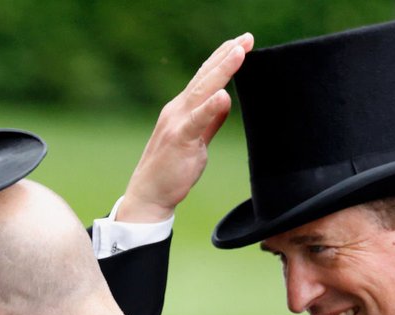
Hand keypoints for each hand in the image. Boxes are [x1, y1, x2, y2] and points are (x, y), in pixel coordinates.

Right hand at [118, 32, 253, 223]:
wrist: (148, 196)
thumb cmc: (170, 171)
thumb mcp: (195, 140)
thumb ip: (210, 120)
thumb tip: (225, 99)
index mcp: (181, 110)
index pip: (204, 79)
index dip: (222, 59)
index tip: (241, 43)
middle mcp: (177, 111)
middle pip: (204, 78)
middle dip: (226, 56)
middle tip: (246, 38)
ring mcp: (177, 124)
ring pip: (202, 91)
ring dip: (221, 71)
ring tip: (238, 53)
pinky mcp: (179, 140)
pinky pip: (197, 121)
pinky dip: (210, 107)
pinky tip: (222, 94)